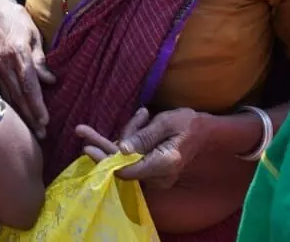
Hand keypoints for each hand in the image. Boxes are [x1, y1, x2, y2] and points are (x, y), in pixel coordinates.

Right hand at [0, 0, 54, 138]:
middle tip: (41, 135)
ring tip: (30, 130)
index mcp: (18, 53)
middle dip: (30, 116)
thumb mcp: (33, 35)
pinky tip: (13, 116)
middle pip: (18, 96)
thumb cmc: (16, 19)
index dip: (37, 105)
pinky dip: (6, 104)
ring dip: (19, 114)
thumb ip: (39, 59)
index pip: (29, 86)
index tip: (45, 121)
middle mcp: (3, 62)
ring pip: (6, 96)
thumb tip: (50, 81)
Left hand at [76, 107, 208, 188]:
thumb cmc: (189, 123)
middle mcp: (159, 175)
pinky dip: (133, 138)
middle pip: (122, 164)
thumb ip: (144, 136)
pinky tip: (144, 117)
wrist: (208, 132)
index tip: (87, 146)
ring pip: (127, 158)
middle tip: (81, 130)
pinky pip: (134, 155)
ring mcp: (157, 174)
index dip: (105, 160)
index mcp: (164, 164)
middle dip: (103, 146)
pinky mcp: (153, 168)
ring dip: (126, 135)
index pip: (127, 169)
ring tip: (143, 115)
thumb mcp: (166, 122)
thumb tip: (121, 150)